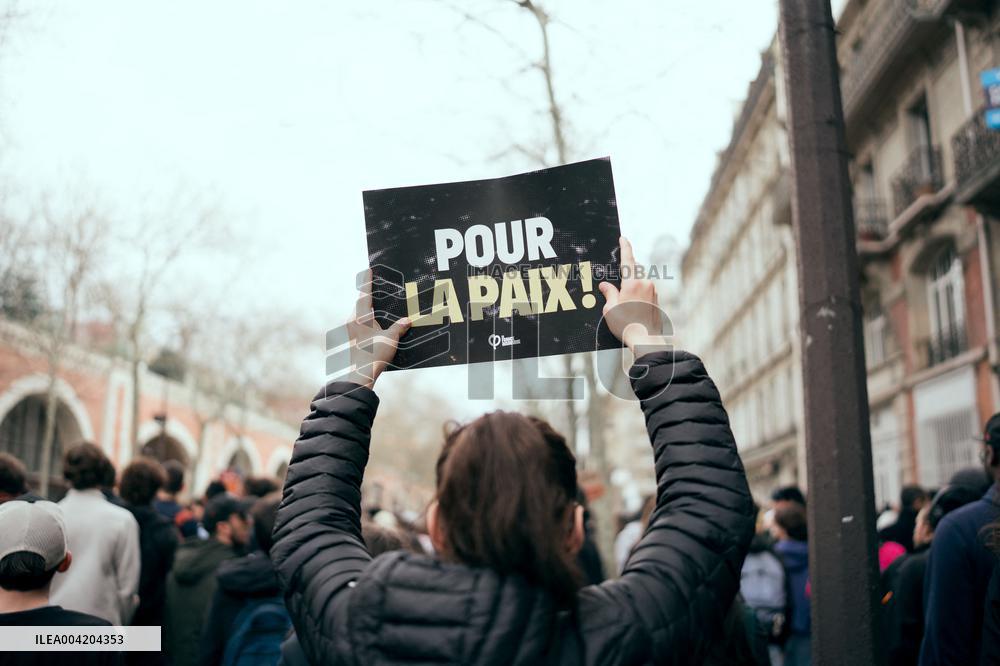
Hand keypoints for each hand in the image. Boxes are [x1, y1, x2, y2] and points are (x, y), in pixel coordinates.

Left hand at [344, 269, 410, 387]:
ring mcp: (349, 331)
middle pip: (361, 304)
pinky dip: (367, 322)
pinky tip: (375, 327)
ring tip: (378, 307)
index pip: (364, 294)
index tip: (368, 269)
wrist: (359, 375)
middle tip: (376, 287)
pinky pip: (358, 325)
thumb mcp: (390, 339)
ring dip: (368, 310)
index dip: (367, 281)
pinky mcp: (350, 339)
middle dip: (369, 296)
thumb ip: (399, 327)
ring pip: (359, 315)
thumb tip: (407, 320)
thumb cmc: (374, 355)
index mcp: (360, 317)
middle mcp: (351, 321)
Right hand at [598, 237, 664, 353]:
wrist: (645, 339)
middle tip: (617, 278)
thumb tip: (605, 285)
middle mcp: (645, 284)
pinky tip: (631, 303)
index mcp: (632, 283)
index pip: (628, 259)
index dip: (625, 247)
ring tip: (623, 296)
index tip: (623, 238)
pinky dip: (638, 290)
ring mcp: (653, 291)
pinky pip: (646, 288)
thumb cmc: (626, 325)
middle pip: (635, 268)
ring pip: (641, 279)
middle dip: (627, 269)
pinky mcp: (656, 299)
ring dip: (632, 282)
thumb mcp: (610, 309)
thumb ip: (609, 293)